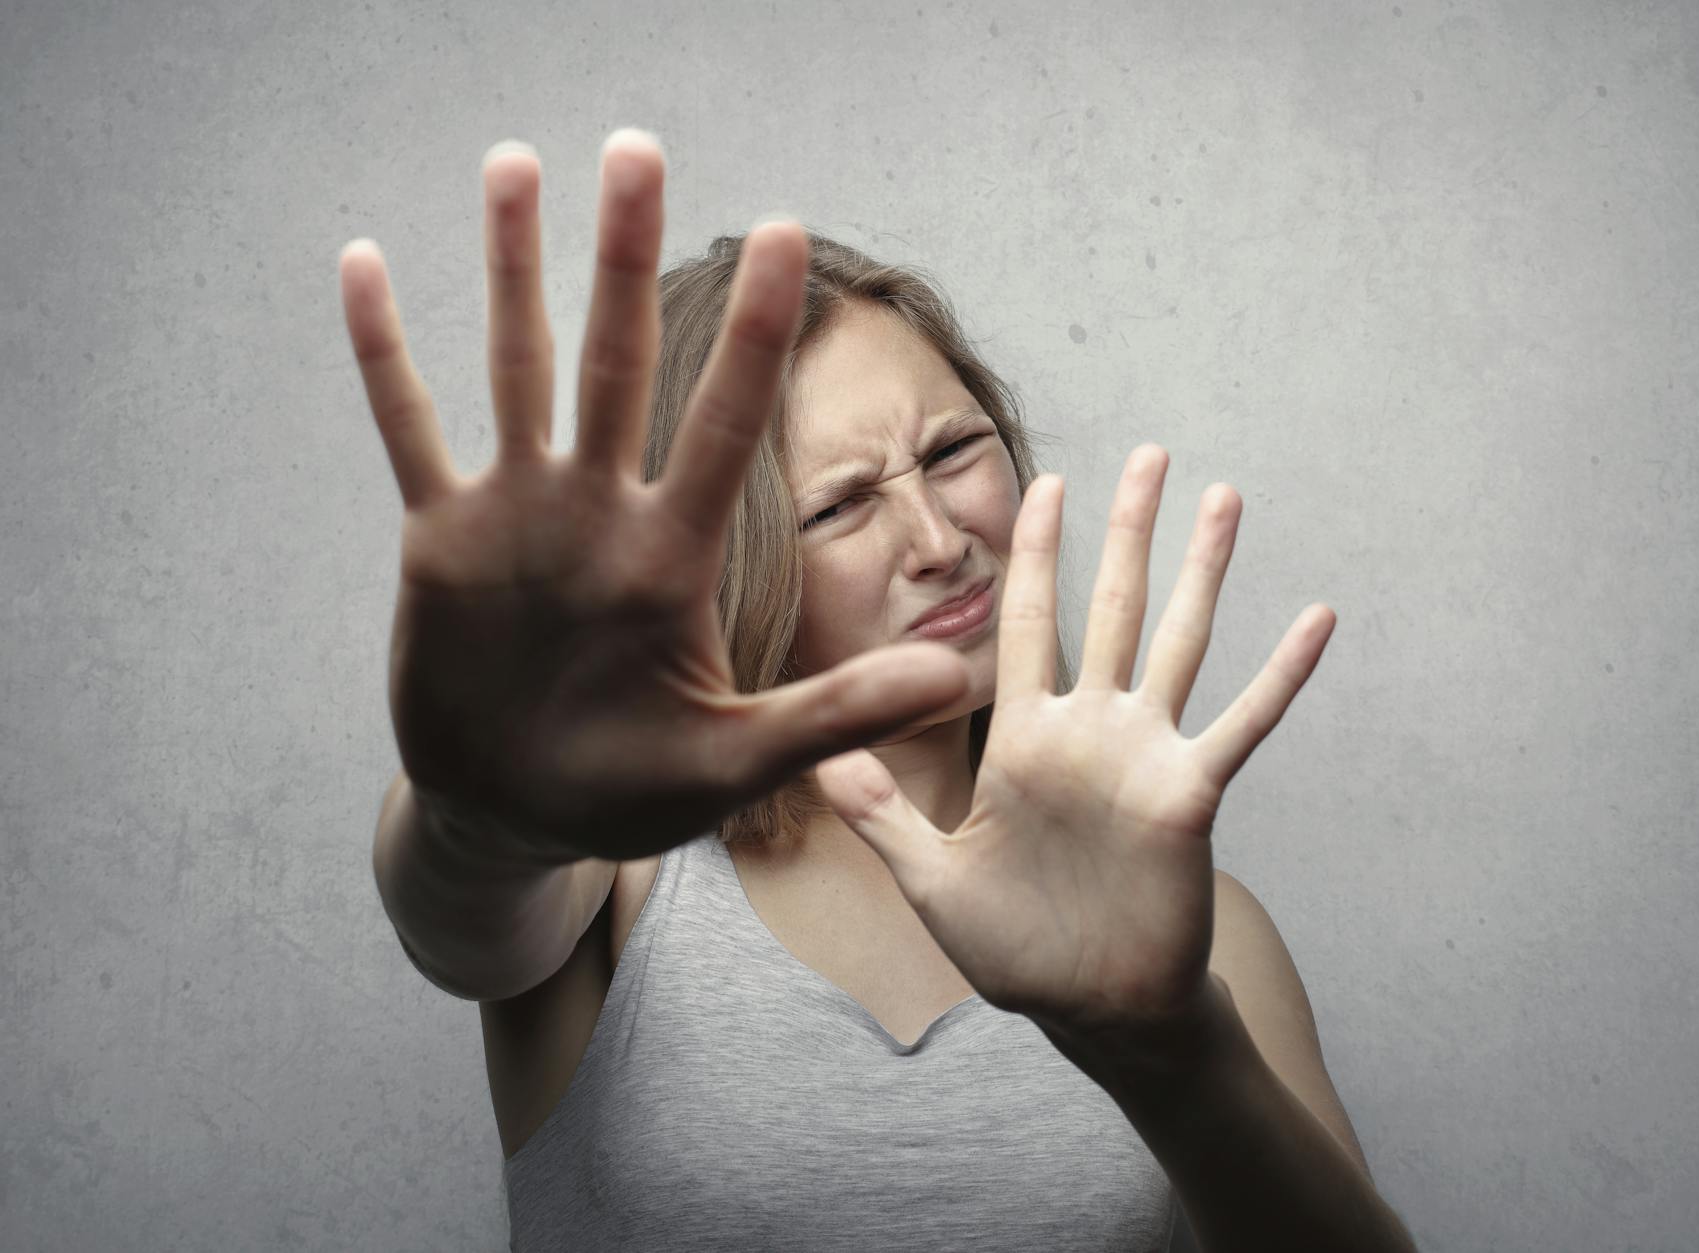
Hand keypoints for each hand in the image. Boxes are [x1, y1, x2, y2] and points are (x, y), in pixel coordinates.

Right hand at [338, 133, 971, 861]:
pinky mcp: (441, 539)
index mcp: (671, 556)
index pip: (726, 422)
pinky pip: (410, 429)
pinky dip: (385, 354)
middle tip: (639, 150)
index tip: (786, 234)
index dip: (755, 334)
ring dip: (514, 270)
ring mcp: (518, 516)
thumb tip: (954, 680)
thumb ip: (835, 714)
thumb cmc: (631, 793)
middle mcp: (599, 513)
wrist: (518, 815)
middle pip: (619, 362)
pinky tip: (368, 266)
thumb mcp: (735, 760)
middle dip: (627, 258)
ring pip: (518, 367)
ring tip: (516, 163)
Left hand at [813, 445, 1334, 1046]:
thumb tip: (817, 763)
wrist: (1091, 1010)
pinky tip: (1316, 618)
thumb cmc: (1016, 950)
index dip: (1038, 554)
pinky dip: (1281, 674)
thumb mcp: (932, 882)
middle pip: (1111, 606)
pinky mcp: (1190, 794)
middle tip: (1150, 454)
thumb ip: (883, 817)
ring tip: (1226, 497)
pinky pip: (1243, 723)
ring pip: (1178, 641)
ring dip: (1204, 570)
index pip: (1029, 623)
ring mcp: (1145, 755)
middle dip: (1128, 530)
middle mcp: (1089, 730)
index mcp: (1026, 738)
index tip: (1046, 482)